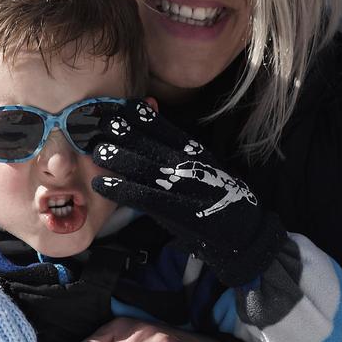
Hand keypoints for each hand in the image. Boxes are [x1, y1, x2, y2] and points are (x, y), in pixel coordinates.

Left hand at [85, 101, 279, 283]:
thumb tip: (159, 142)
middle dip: (127, 133)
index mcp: (199, 154)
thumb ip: (186, 156)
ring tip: (97, 150)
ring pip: (146, 167)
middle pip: (153, 145)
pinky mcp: (177, 211)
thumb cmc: (224, 201)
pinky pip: (144, 197)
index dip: (147, 118)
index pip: (170, 131)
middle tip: (100, 122)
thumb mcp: (209, 170)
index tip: (127, 106)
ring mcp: (184, 188)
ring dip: (119, 158)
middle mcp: (191, 166)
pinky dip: (122, 189)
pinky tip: (102, 184)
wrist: (245, 234)